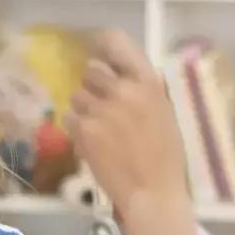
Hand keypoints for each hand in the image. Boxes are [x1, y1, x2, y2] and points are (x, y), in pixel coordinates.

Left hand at [66, 29, 189, 218]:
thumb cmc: (165, 156)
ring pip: (76, 95)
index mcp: (147, 82)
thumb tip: (118, 72)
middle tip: (104, 107)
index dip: (104, 49)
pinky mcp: (84, 130)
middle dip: (94, 87)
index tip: (103, 60)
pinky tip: (92, 142)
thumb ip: (142, 89)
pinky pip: (68, 117)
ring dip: (84, 109)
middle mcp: (123, 89)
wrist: (153, 192)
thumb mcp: (163, 112)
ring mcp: (102, 109)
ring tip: (100, 129)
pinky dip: (76, 129)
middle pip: (91, 71)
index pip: (115, 42)